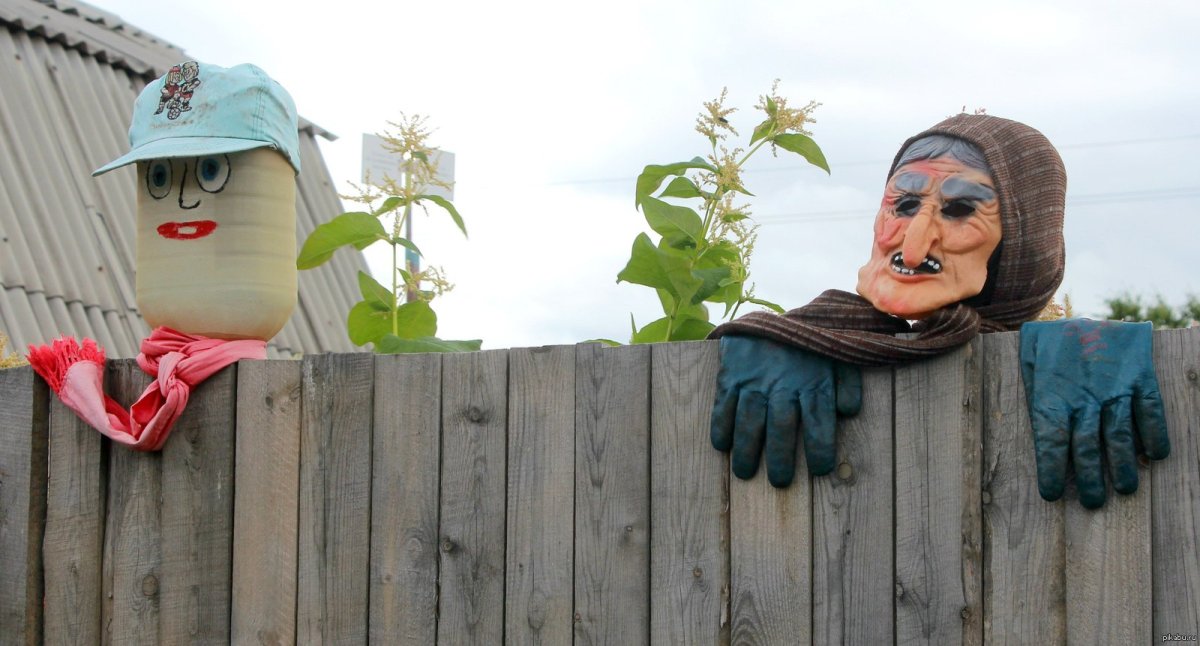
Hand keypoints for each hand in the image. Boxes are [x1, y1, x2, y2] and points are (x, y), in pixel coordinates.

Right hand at [710, 335, 861, 486]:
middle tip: (780, 482)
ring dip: (746, 448)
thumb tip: (847, 411)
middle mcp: (782, 384)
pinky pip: (723, 403)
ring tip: (744, 473)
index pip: (819, 420)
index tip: (820, 469)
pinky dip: (721, 424)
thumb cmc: (806, 347)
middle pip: (781, 426)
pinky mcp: (731, 374)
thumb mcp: (836, 358)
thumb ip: (847, 384)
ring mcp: (754, 379)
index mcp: (812, 381)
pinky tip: (721, 445)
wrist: (769, 317)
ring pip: (750, 418)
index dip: (820, 447)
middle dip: (780, 457)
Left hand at [1020, 319, 1170, 508]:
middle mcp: (1084, 395)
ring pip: (1119, 434)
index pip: (1050, 441)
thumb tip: (1039, 437)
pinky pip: (1148, 409)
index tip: (1053, 494)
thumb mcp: (1031, 373)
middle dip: (1089, 477)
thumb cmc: (1049, 351)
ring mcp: (1113, 387)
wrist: (1082, 313)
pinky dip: (1154, 434)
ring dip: (1123, 464)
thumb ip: (1037, 402)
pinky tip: (1155, 456)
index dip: (1052, 470)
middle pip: (1086, 445)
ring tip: (1124, 488)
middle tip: (1093, 501)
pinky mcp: (1137, 377)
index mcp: (1052, 395)